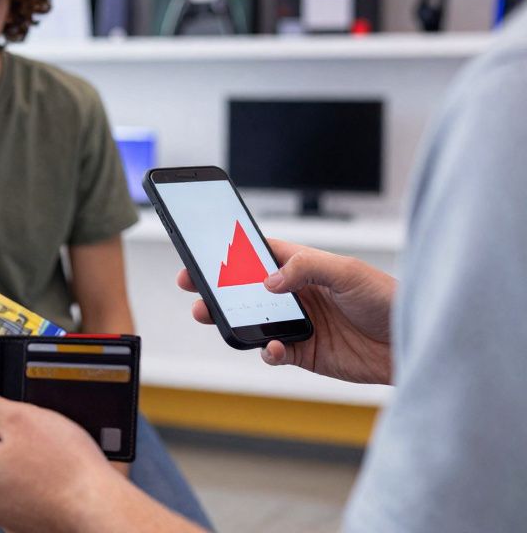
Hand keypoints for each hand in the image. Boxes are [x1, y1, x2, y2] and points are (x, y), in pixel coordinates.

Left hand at [0, 378, 157, 532]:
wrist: (101, 507)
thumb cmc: (64, 469)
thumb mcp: (18, 418)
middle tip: (8, 430)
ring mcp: (7, 519)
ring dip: (9, 467)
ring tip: (36, 450)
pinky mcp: (30, 525)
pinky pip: (20, 499)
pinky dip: (29, 485)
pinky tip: (50, 471)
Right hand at [178, 239, 394, 384]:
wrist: (416, 344)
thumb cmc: (390, 299)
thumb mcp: (348, 272)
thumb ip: (306, 269)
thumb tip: (267, 281)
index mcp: (305, 267)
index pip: (259, 254)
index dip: (229, 253)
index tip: (201, 253)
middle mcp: (297, 294)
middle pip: (245, 288)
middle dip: (216, 287)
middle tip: (191, 286)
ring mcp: (299, 324)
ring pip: (252, 321)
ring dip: (229, 319)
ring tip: (209, 316)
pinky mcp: (305, 353)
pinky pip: (273, 352)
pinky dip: (265, 351)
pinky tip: (270, 348)